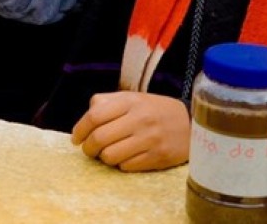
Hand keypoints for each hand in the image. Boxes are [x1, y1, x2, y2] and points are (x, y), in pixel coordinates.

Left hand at [71, 91, 190, 171]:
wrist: (190, 123)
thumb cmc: (153, 110)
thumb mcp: (132, 98)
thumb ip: (106, 102)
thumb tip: (84, 120)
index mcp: (130, 101)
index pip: (95, 116)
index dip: (80, 130)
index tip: (76, 138)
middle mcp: (140, 119)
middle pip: (99, 139)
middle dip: (88, 148)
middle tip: (89, 150)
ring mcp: (150, 139)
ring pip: (110, 156)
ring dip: (104, 158)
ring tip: (108, 153)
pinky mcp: (158, 157)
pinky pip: (126, 167)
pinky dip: (121, 165)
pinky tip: (126, 157)